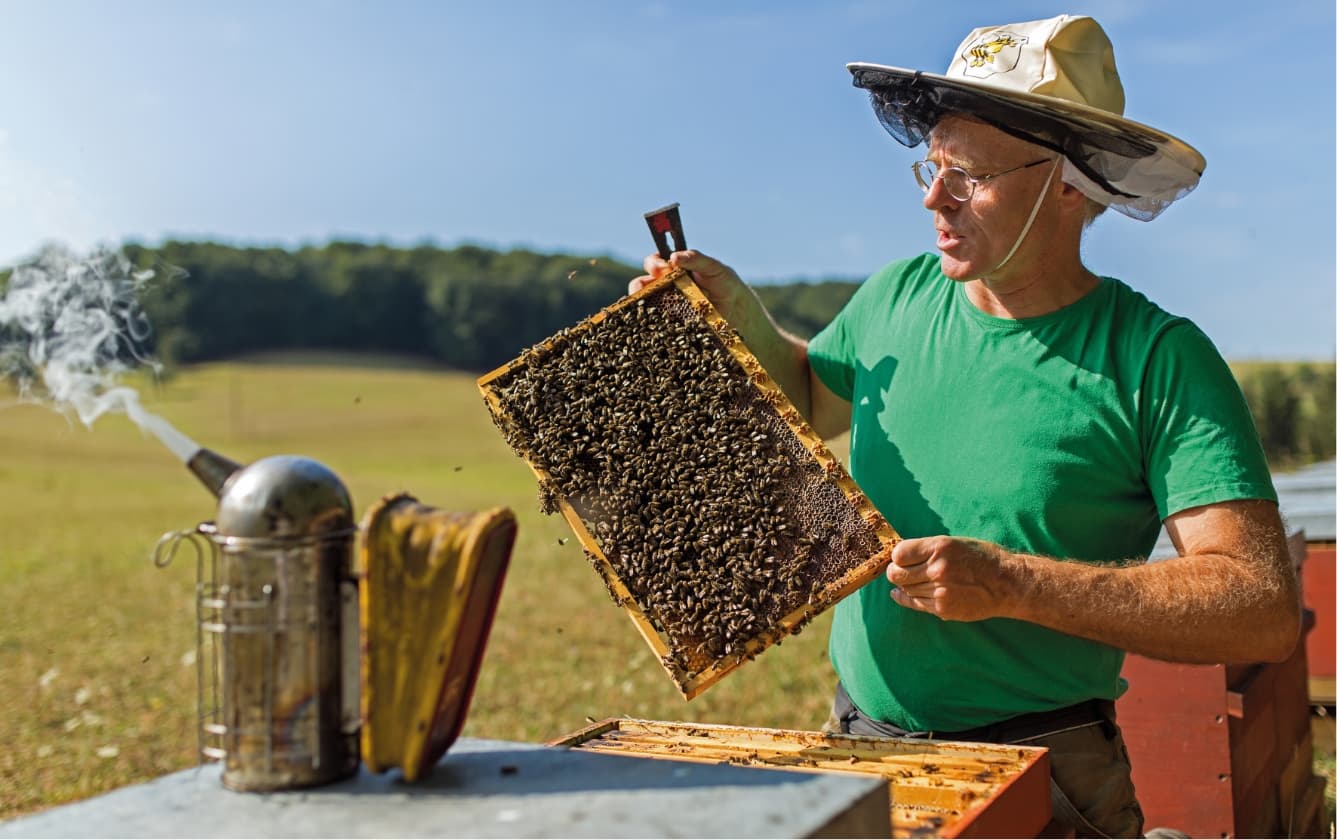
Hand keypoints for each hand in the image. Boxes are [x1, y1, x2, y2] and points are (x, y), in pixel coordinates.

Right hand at [628, 250, 749, 322]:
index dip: (653, 264)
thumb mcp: (714, 268)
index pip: (654, 263)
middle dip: (642, 284)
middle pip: (642, 284)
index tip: (661, 268)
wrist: (738, 312)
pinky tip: (655, 324)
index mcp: (673, 269)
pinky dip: (651, 323)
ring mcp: (666, 307)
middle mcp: (665, 287)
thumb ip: (696, 259)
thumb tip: (674, 257)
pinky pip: (656, 324)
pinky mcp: (670, 325)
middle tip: (655, 289)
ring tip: (647, 305)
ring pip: (643, 305)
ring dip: (642, 304)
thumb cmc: (726, 284)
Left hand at [885, 536, 1015, 621]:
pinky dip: (905, 598)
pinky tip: (900, 594)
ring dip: (905, 585)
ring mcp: (939, 590)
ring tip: (910, 581)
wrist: (1007, 584)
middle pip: (897, 574)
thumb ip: (927, 549)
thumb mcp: (955, 543)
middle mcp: (937, 569)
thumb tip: (899, 556)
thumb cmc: (982, 559)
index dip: (898, 556)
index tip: (902, 558)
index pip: (899, 554)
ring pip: (906, 589)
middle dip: (895, 572)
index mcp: (939, 547)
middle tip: (899, 571)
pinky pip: (914, 604)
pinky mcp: (942, 608)